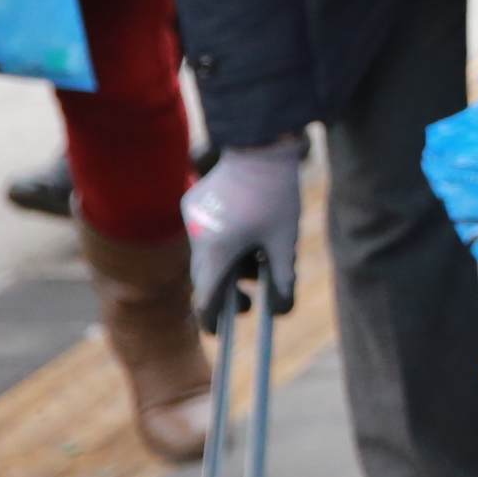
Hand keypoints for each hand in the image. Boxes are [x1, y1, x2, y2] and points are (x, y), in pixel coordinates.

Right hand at [181, 137, 305, 327]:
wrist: (260, 145)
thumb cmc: (276, 194)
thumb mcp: (285, 240)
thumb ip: (283, 277)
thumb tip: (282, 312)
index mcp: (216, 253)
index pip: (206, 299)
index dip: (212, 320)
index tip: (220, 331)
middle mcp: (197, 238)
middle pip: (206, 278)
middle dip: (227, 293)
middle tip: (249, 304)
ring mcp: (192, 219)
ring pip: (207, 255)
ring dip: (229, 265)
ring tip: (258, 263)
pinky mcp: (194, 203)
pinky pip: (205, 233)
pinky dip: (223, 242)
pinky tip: (246, 234)